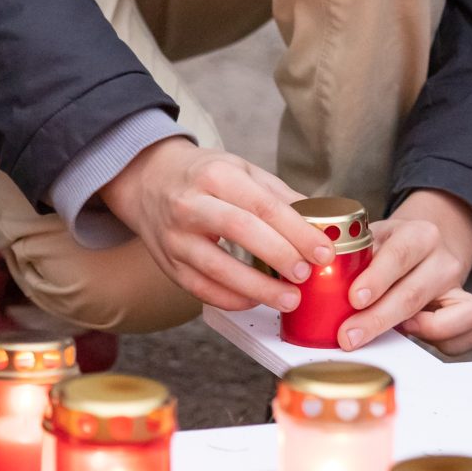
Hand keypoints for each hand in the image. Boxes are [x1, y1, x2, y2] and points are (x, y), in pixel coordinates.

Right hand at [103, 140, 331, 314]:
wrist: (148, 182)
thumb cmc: (202, 176)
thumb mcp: (240, 169)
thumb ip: (278, 195)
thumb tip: (319, 222)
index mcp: (216, 175)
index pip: (263, 205)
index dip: (297, 231)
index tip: (323, 251)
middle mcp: (191, 205)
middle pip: (241, 232)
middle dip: (280, 256)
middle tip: (307, 275)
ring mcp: (175, 238)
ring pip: (218, 268)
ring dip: (258, 288)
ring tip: (289, 299)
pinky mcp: (168, 265)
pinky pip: (201, 290)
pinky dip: (231, 299)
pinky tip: (256, 301)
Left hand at [341, 190, 471, 354]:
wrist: (423, 248)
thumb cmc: (387, 250)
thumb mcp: (370, 240)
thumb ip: (351, 257)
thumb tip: (317, 282)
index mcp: (418, 234)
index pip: (399, 254)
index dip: (377, 279)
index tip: (353, 300)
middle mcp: (443, 259)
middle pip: (414, 293)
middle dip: (378, 319)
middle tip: (349, 335)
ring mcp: (459, 286)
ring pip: (456, 314)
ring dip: (425, 331)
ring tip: (399, 332)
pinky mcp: (469, 310)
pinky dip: (451, 342)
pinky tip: (421, 338)